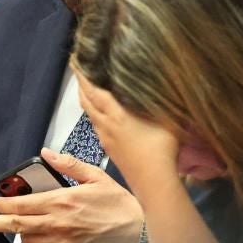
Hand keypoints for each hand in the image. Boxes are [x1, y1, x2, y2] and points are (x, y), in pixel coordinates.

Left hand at [0, 149, 143, 242]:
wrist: (137, 234)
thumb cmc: (119, 205)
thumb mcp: (96, 177)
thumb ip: (69, 165)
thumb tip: (47, 153)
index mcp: (62, 201)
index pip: (22, 204)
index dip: (3, 204)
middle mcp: (57, 224)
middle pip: (16, 225)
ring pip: (28, 240)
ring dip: (21, 233)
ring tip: (23, 226)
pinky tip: (44, 236)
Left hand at [74, 71, 179, 185]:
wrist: (153, 181)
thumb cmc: (161, 148)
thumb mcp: (166, 119)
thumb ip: (160, 101)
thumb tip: (162, 84)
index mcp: (117, 114)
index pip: (94, 90)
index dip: (83, 76)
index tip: (76, 61)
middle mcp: (107, 124)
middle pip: (87, 101)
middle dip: (81, 85)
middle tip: (79, 70)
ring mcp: (106, 138)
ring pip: (90, 114)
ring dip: (86, 100)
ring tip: (87, 89)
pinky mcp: (110, 149)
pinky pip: (96, 125)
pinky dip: (93, 113)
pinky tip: (101, 114)